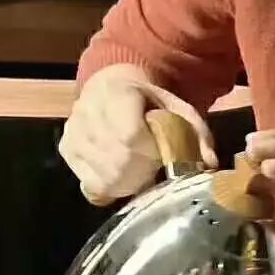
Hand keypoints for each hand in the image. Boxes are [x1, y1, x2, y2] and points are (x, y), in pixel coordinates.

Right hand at [60, 65, 216, 204]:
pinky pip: (90, 186)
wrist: (110, 87)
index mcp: (117, 92)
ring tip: (139, 170)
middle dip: (142, 173)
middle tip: (153, 166)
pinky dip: (111, 187)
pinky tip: (122, 175)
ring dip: (128, 183)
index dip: (150, 153)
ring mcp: (73, 133)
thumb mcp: (177, 108)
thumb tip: (208, 164)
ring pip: (104, 179)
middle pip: (118, 163)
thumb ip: (196, 134)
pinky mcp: (66, 151)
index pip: (130, 136)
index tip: (160, 154)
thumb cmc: (149, 102)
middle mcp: (87, 112)